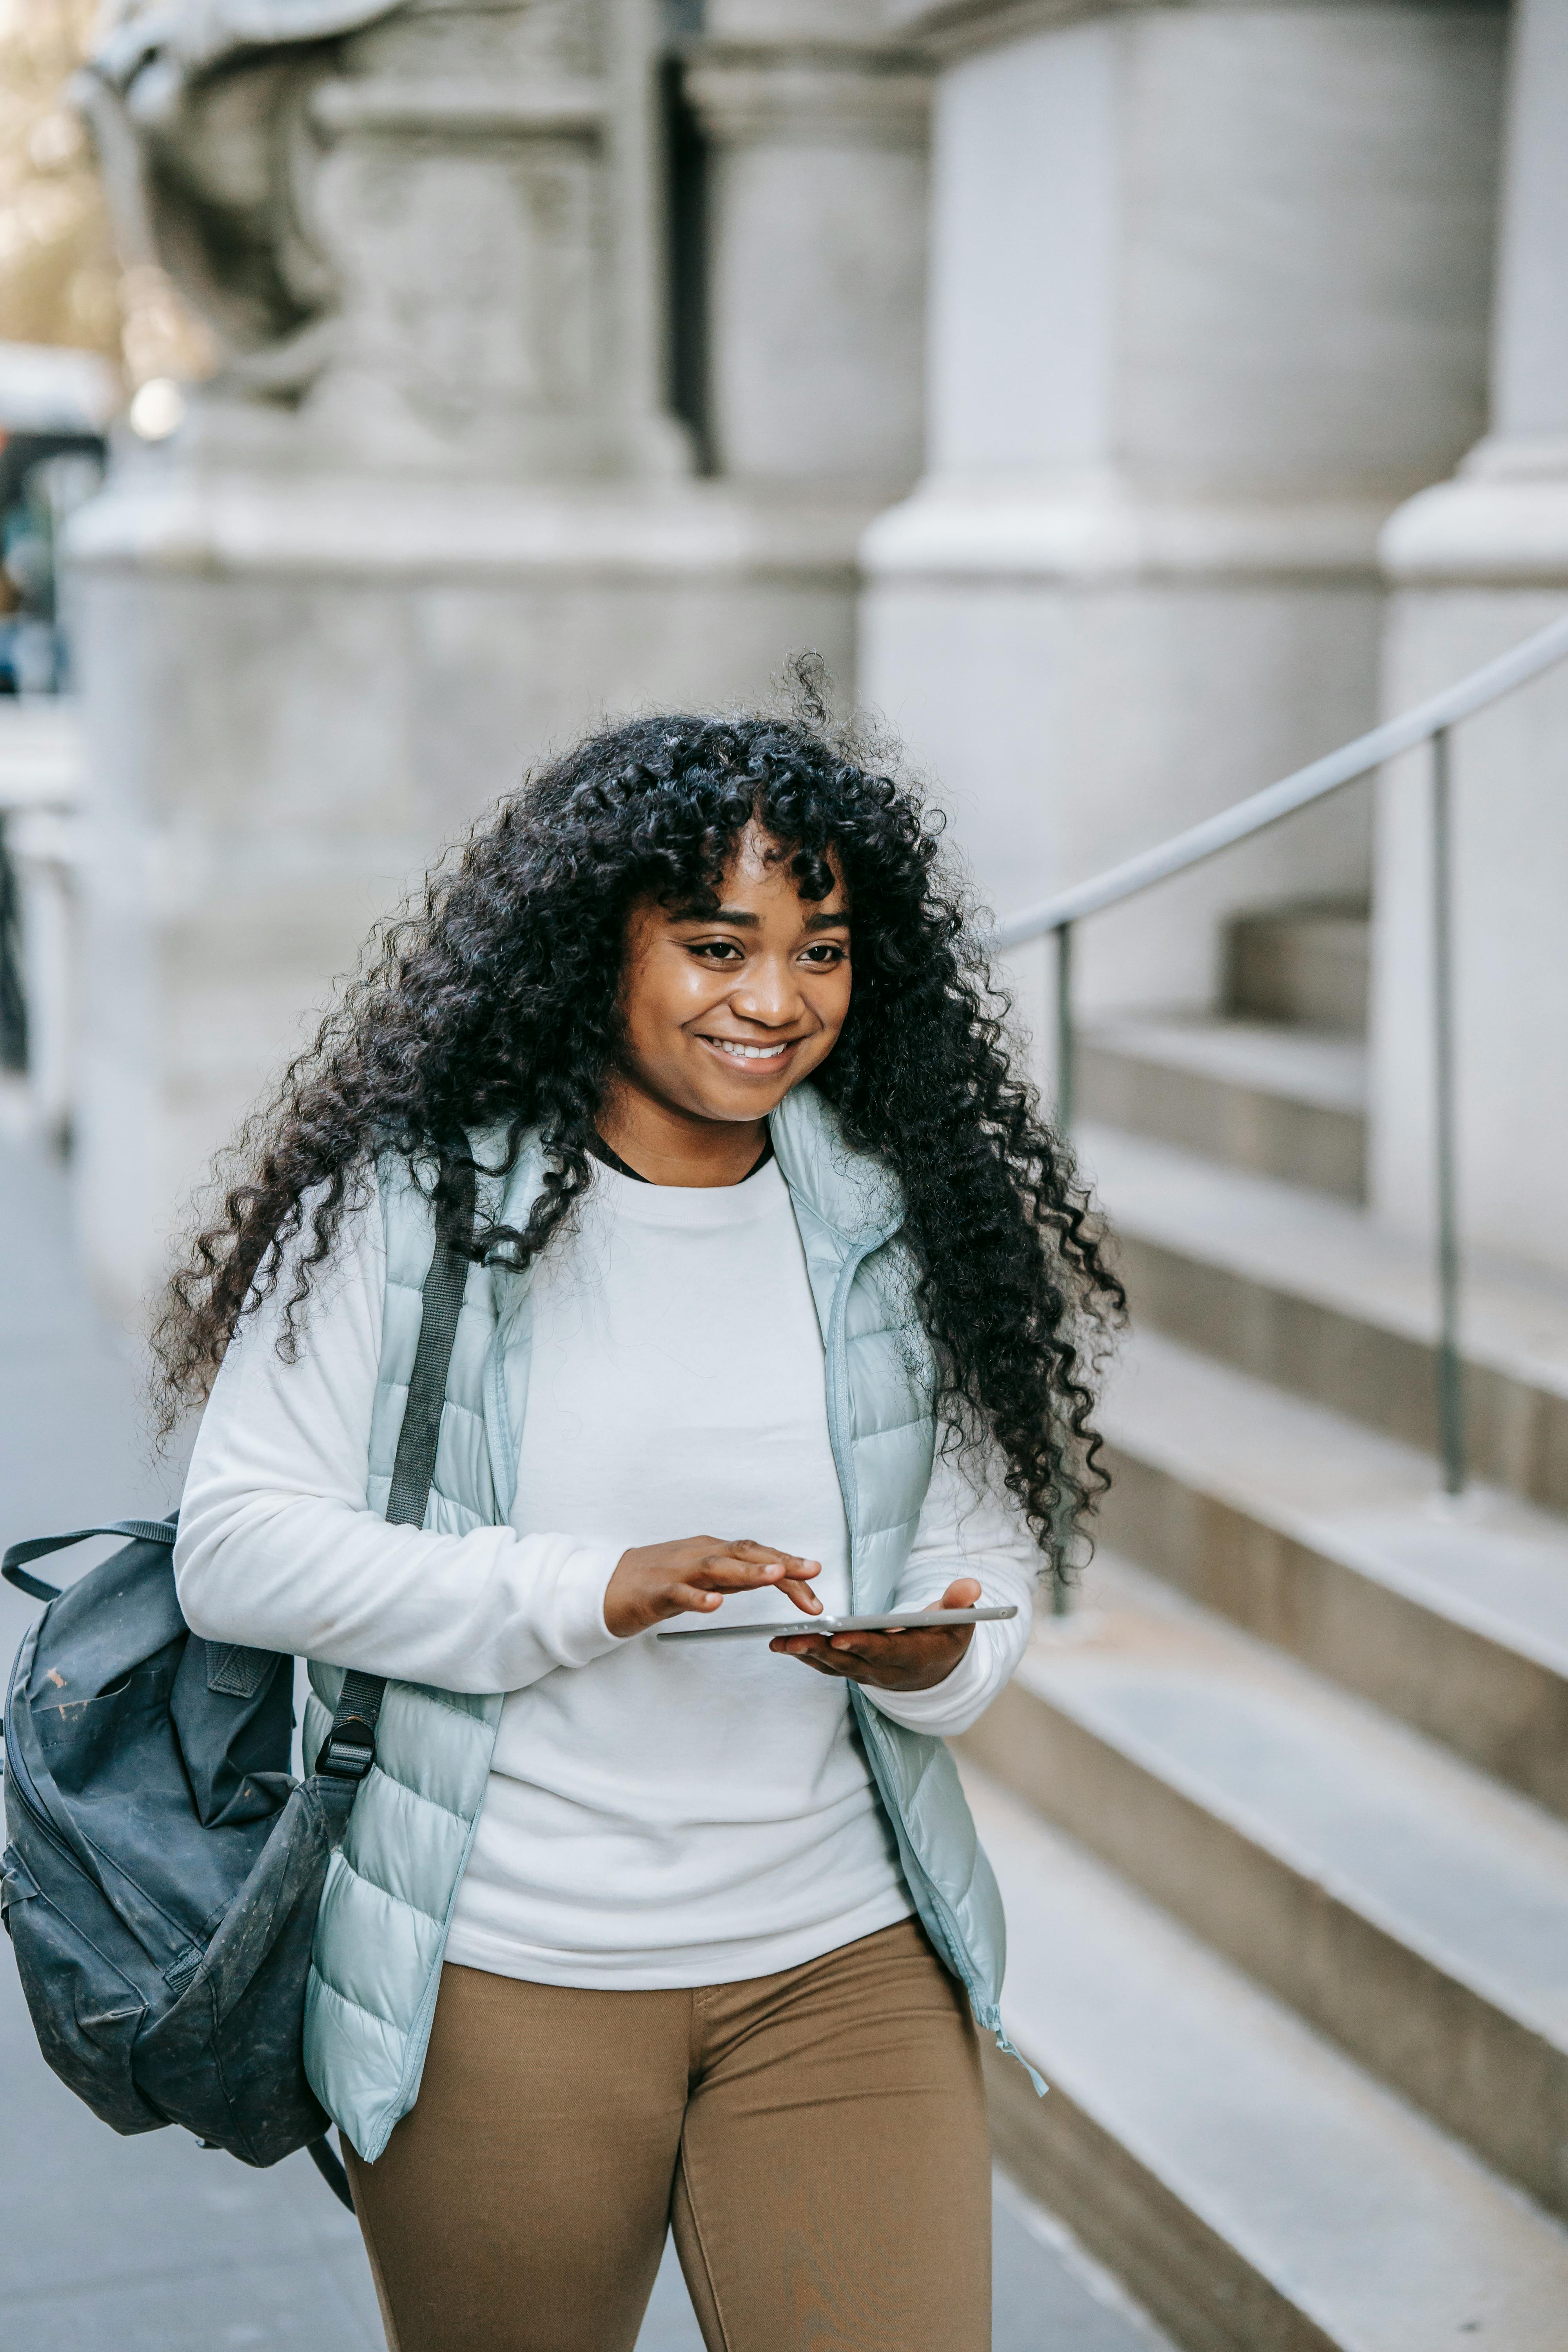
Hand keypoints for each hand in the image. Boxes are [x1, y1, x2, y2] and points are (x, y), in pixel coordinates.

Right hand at [606, 1537, 822, 1637]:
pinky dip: (698, 1598)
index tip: (816, 1578)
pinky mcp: (655, 1593)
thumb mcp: (705, 1576)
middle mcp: (699, 1554)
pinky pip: (679, 1594)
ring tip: (776, 1576)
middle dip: (781, 1562)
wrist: (605, 1586)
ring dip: (749, 1570)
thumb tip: (777, 1577)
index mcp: (713, 1551)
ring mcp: (676, 1571)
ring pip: (717, 1567)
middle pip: (745, 1553)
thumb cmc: (658, 1580)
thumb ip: (738, 1576)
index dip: (789, 1564)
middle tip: (812, 1573)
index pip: (757, 1553)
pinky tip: (715, 1605)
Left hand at [768, 1577, 981, 1690]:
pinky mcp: (855, 1670)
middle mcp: (885, 1671)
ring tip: (777, 1642)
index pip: (884, 1652)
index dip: (862, 1645)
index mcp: (912, 1656)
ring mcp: (867, 1674)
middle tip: (790, 1639)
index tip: (839, 1636)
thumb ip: (959, 1603)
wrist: (939, 1671)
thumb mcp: (960, 1620)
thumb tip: (969, 1587)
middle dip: (819, 1650)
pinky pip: (828, 1666)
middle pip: (849, 1662)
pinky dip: (806, 1657)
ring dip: (805, 1654)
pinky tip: (784, 1645)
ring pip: (833, 1666)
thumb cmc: (946, 1637)